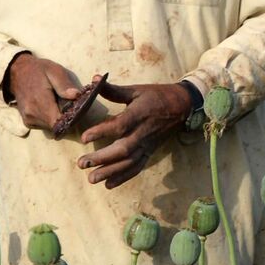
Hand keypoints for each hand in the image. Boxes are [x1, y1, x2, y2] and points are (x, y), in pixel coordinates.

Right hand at [4, 53, 81, 131]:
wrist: (17, 73)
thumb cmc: (38, 70)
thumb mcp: (54, 70)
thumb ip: (64, 84)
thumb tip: (75, 95)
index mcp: (40, 101)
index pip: (58, 122)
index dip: (70, 120)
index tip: (75, 111)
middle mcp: (32, 114)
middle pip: (56, 126)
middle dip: (65, 118)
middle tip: (68, 105)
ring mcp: (29, 119)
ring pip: (51, 127)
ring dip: (57, 119)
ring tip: (57, 104)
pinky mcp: (28, 122)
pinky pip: (44, 126)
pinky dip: (50, 119)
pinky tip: (49, 107)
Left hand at [76, 82, 193, 188]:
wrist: (182, 107)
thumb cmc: (156, 96)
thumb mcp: (136, 90)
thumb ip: (113, 90)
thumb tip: (93, 80)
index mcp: (139, 115)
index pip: (119, 126)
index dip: (101, 132)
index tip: (83, 138)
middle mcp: (143, 133)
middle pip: (123, 150)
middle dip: (102, 158)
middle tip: (81, 163)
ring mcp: (148, 145)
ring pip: (129, 162)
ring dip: (110, 172)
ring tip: (91, 179)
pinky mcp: (150, 152)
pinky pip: (137, 167)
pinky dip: (123, 177)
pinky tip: (108, 185)